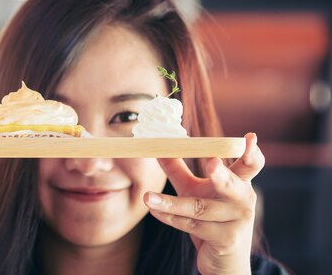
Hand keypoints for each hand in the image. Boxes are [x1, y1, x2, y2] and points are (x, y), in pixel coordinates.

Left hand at [143, 133, 263, 274]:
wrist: (225, 263)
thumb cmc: (212, 220)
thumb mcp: (195, 191)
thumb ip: (178, 170)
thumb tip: (157, 147)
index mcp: (239, 184)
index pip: (250, 165)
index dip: (251, 152)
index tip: (250, 137)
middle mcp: (242, 200)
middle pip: (231, 184)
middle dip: (221, 174)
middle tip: (211, 163)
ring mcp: (236, 222)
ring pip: (199, 208)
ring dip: (170, 203)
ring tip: (148, 197)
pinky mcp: (225, 240)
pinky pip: (192, 225)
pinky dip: (171, 218)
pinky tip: (154, 210)